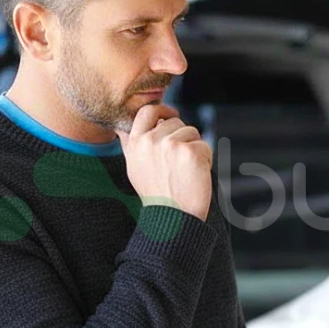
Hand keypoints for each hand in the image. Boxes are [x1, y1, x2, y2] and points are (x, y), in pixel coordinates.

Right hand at [116, 104, 212, 221]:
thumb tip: (123, 126)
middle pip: (175, 121)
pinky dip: (206, 159)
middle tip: (180, 163)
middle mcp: (150, 141)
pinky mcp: (189, 151)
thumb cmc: (157, 194)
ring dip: (194, 148)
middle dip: (183, 137)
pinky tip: (195, 175)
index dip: (162, 110)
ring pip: (192, 132)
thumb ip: (132, 144)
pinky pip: (204, 145)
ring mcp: (170, 144)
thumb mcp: (134, 167)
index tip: (171, 114)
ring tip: (185, 171)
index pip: (146, 111)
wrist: (172, 217)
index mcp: (135, 143)